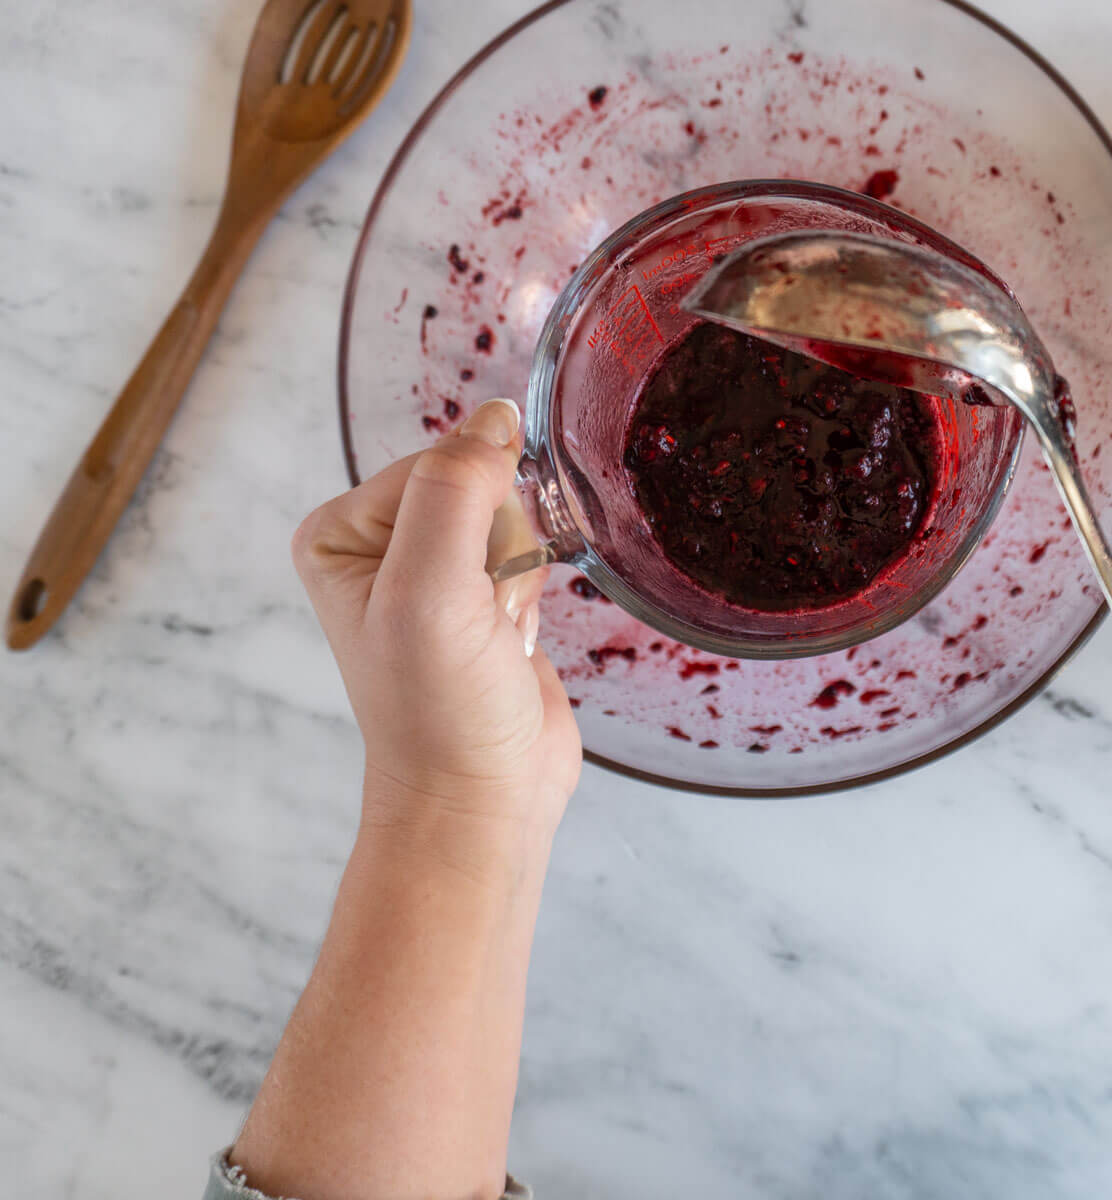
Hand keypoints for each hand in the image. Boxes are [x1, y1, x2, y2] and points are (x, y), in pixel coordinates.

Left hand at [292, 397, 580, 871]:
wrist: (482, 799)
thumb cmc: (439, 711)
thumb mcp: (431, 589)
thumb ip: (455, 490)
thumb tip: (496, 417)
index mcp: (340, 531)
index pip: (437, 462)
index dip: (476, 514)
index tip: (471, 586)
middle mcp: (381, 544)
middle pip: (479, 485)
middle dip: (503, 546)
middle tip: (485, 616)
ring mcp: (435, 572)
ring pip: (514, 517)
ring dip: (523, 574)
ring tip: (498, 633)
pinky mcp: (484, 597)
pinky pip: (533, 550)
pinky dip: (539, 589)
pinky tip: (514, 639)